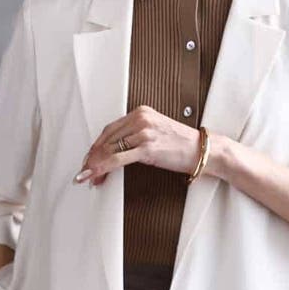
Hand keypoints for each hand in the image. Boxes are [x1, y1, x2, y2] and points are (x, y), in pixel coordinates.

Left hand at [73, 105, 200, 186]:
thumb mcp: (156, 132)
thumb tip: (115, 152)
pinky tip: (96, 175)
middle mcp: (141, 119)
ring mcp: (144, 132)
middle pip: (107, 139)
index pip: (110, 129)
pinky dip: (103, 167)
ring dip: (95, 164)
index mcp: (141, 112)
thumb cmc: (182, 144)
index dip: (96, 146)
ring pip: (110, 149)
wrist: (204, 150)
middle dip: (92, 156)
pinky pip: (118, 158)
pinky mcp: (148, 147)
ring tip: (88, 176)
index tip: (90, 158)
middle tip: (85, 170)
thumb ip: (136, 136)